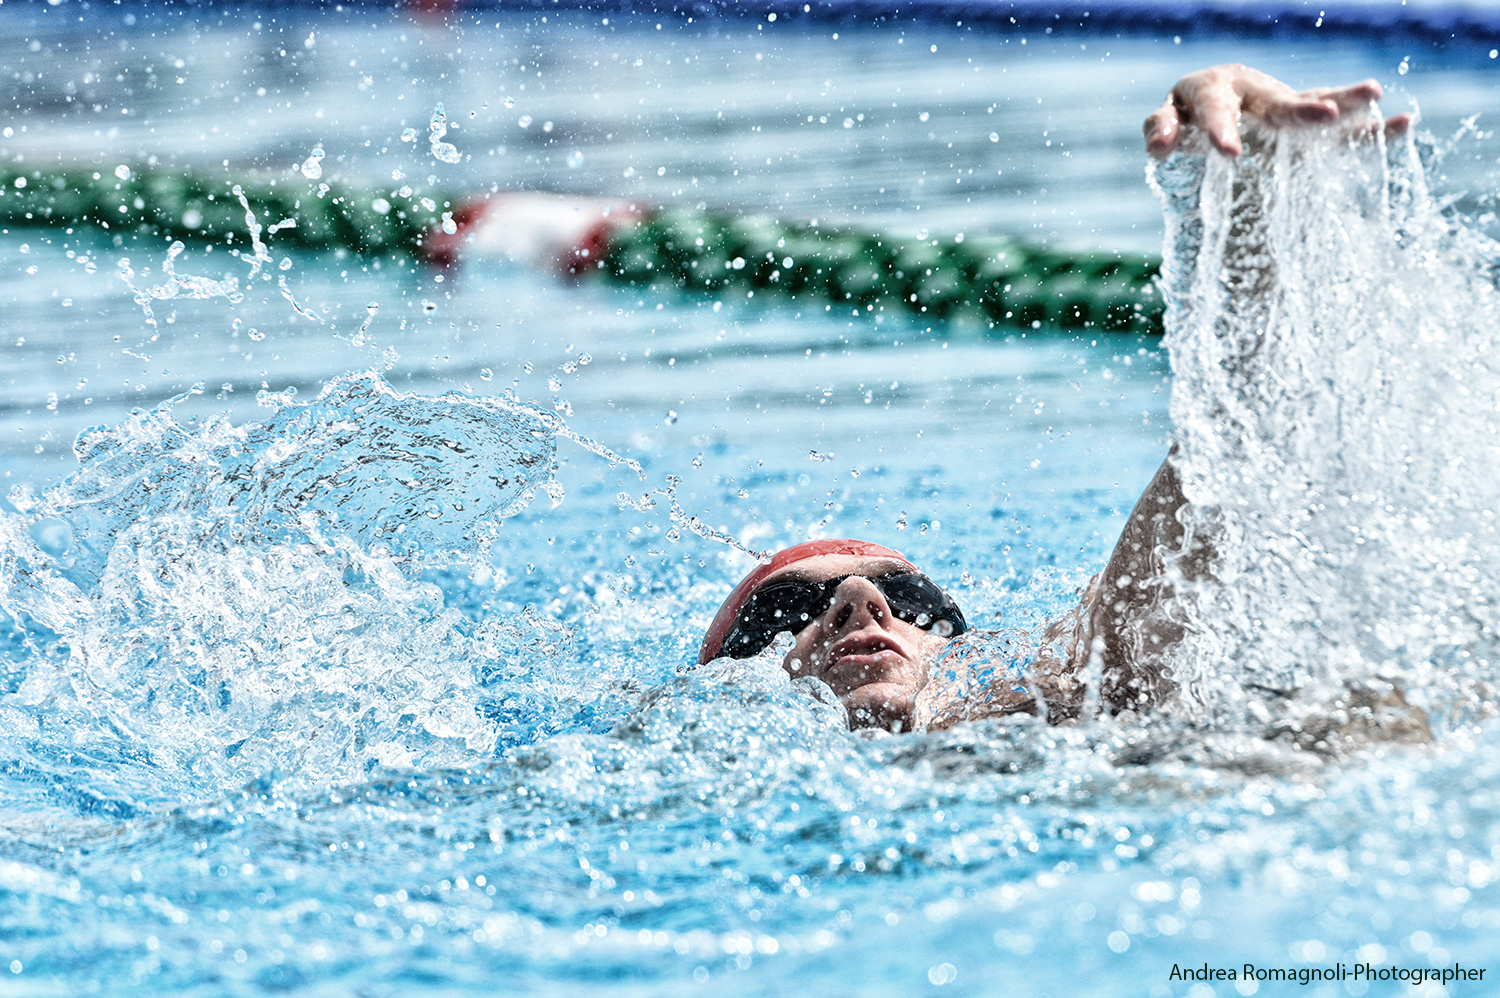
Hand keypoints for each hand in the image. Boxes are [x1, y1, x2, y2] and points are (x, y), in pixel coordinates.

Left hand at [1143, 64, 1412, 158]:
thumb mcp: (1166, 123)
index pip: (1216, 109)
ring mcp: (1283, 101)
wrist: (1211, 106)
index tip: (1231, 154)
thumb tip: (1159, 147)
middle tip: (1324, 117)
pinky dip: (1369, 125)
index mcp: (1213, 88)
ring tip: (1374, 95)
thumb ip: (1161, 131)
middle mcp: (1253, 90)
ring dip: (1344, 99)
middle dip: (1299, 111)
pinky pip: (1340, 122)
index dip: (1222, 129)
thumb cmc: (1185, 119)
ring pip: (1315, 100)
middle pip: (1276, 102)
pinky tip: (1402, 122)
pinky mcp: (1305, 116)